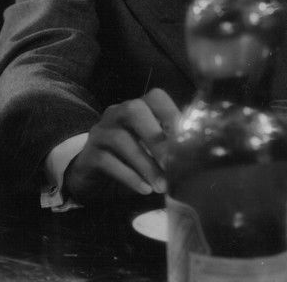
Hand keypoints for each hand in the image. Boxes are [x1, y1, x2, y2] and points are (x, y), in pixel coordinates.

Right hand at [65, 88, 179, 203]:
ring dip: (144, 163)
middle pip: (133, 111)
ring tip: (162, 186)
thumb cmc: (131, 164)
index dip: (172, 114)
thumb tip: (198, 164)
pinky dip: (129, 175)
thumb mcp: (152, 154)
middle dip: (155, 137)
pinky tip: (144, 189)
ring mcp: (100, 132)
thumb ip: (170, 152)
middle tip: (172, 164)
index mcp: (137, 109)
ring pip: (120, 138)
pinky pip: (107, 161)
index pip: (155, 98)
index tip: (188, 139)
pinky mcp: (88, 155)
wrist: (94, 179)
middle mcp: (116, 114)